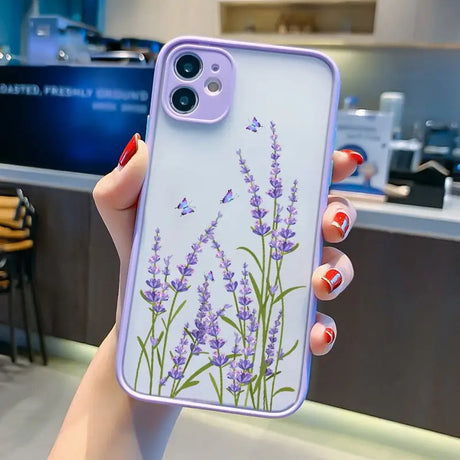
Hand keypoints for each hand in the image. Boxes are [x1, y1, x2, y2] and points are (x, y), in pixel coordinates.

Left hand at [93, 134, 359, 354]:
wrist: (142, 328)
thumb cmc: (145, 267)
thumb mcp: (129, 222)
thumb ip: (124, 186)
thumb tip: (141, 149)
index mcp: (244, 208)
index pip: (291, 178)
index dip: (323, 163)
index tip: (339, 158)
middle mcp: (269, 240)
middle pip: (325, 217)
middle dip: (340, 213)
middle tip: (328, 220)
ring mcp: (278, 281)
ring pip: (331, 268)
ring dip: (337, 270)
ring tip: (320, 280)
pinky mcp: (277, 323)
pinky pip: (314, 324)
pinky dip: (323, 328)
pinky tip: (314, 331)